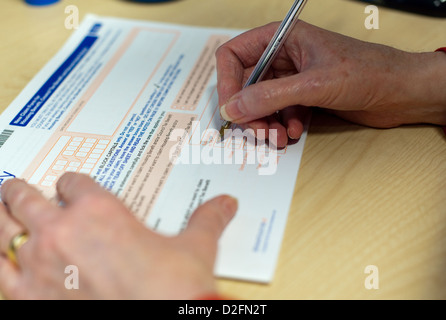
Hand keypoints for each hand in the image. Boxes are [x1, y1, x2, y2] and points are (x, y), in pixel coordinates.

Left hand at [0, 173, 236, 298]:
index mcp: (99, 210)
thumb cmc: (174, 287)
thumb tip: (227, 204)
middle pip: (25, 197)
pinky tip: (0, 259)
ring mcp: (39, 264)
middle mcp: (63, 230)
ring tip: (1, 212)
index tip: (72, 188)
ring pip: (2, 229)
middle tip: (15, 188)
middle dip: (19, 191)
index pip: (73, 182)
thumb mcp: (195, 248)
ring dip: (0, 218)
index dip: (72, 183)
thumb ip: (208, 220)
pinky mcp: (29, 298)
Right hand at [216, 21, 445, 145]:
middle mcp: (282, 56)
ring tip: (280, 137)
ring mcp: (292, 77)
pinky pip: (278, 112)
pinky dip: (282, 124)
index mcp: (281, 38)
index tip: (230, 110)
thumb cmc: (367, 72)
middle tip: (258, 132)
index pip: (233, 55)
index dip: (226, 83)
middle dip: (249, 111)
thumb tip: (232, 108)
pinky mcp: (303, 96)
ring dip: (265, 123)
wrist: (401, 92)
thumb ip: (269, 96)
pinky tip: (295, 131)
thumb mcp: (313, 85)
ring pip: (261, 102)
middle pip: (245, 84)